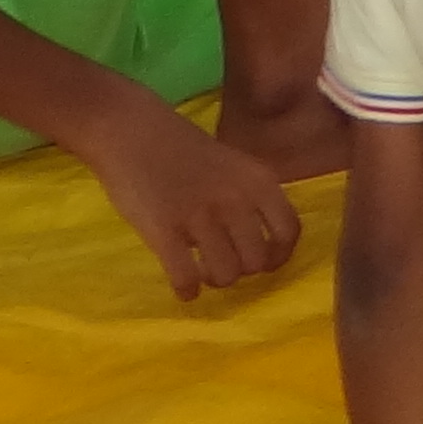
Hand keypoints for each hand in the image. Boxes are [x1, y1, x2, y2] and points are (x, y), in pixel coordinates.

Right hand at [94, 94, 304, 295]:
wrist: (134, 132)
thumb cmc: (184, 149)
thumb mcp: (235, 166)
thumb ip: (251, 198)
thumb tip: (261, 244)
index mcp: (259, 181)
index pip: (289, 231)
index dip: (279, 255)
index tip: (264, 262)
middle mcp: (236, 200)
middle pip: (257, 260)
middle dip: (242, 269)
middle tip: (225, 264)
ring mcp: (200, 217)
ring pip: (226, 274)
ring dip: (216, 280)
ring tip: (204, 274)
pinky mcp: (164, 231)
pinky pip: (185, 277)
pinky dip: (187, 291)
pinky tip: (184, 289)